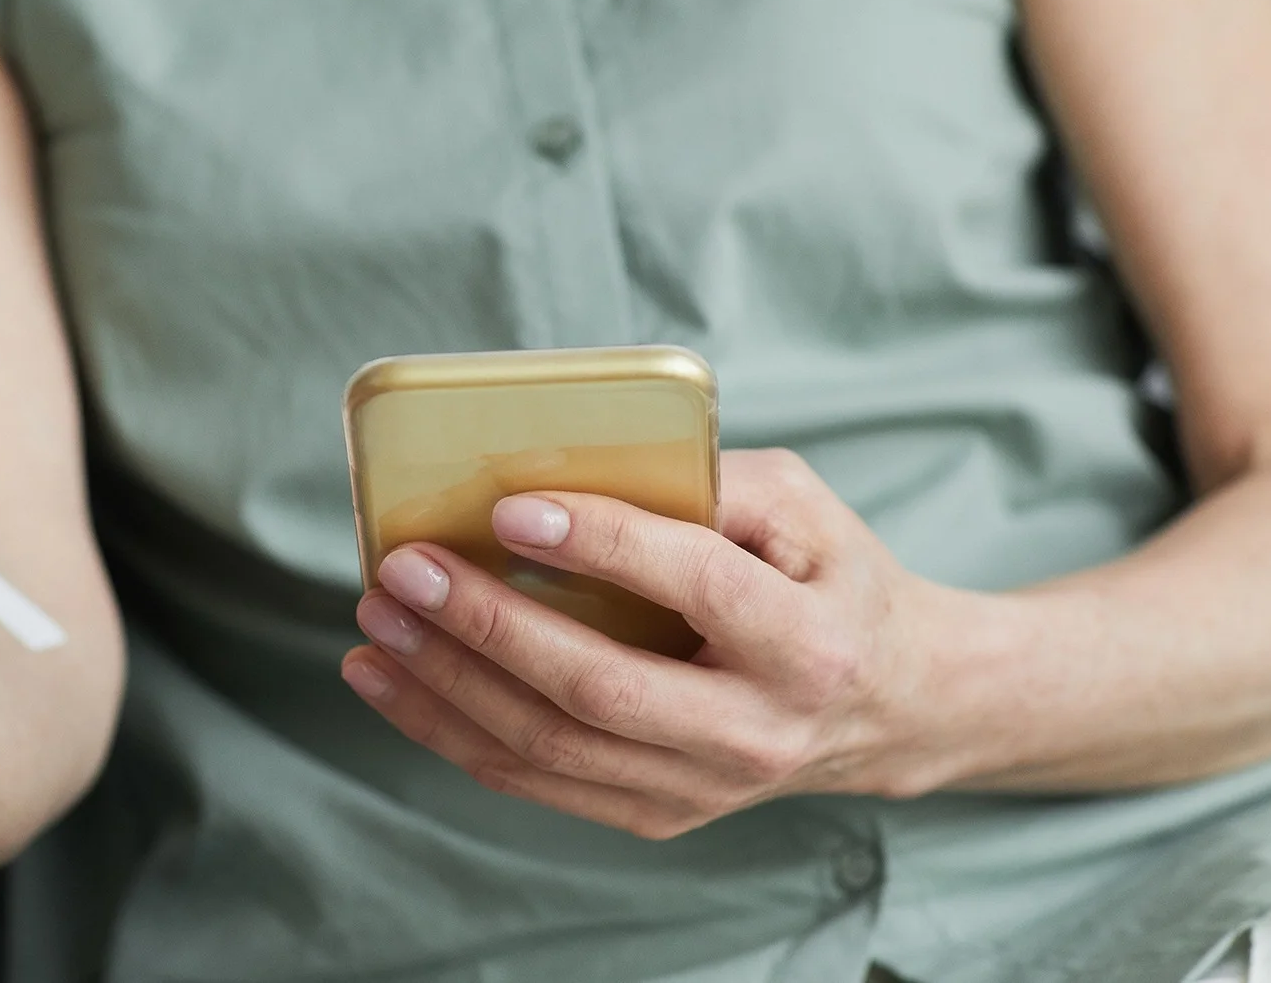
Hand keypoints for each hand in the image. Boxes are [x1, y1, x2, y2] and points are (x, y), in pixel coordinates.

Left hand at [341, 449, 978, 837]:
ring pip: (551, 746)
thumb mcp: (805, 508)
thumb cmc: (831, 581)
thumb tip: (581, 458)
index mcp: (807, 642)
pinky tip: (395, 682)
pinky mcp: (659, 813)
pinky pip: (537, 781)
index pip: (694, 588)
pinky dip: (453, 731)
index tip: (511, 506)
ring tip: (378, 621)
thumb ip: (709, 479)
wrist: (893, 706)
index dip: (600, 544)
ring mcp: (705, 786)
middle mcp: (757, 729)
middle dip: (487, 626)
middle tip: (405, 568)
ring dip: (445, 685)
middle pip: (599, 687)